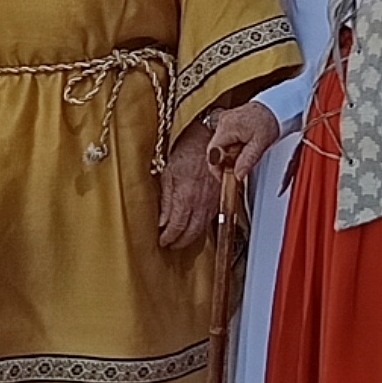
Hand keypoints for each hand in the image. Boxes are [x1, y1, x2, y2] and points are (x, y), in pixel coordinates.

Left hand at [157, 124, 224, 252]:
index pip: (176, 226)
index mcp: (186, 196)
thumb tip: (162, 220)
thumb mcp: (168, 172)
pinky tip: (195, 227)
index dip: (168, 237)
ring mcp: (212, 201)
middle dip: (179, 242)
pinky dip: (201, 227)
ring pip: (202, 228)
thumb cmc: (188, 149)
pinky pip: (211, 219)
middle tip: (170, 244)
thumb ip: (165, 199)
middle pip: (190, 232)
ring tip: (180, 240)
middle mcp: (201, 202)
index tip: (162, 240)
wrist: (210, 138)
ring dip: (190, 238)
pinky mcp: (219, 198)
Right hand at [201, 100, 282, 187]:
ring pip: (221, 145)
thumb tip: (238, 175)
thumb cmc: (270, 120)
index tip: (225, 177)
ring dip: (230, 154)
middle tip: (239, 166)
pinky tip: (244, 146)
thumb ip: (247, 160)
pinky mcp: (230, 122)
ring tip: (246, 152)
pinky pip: (226, 139)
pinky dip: (233, 147)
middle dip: (226, 161)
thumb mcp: (260, 144)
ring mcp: (225, 121)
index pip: (213, 153)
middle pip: (216, 150)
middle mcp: (223, 122)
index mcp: (227, 127)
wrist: (276, 106)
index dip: (217, 168)